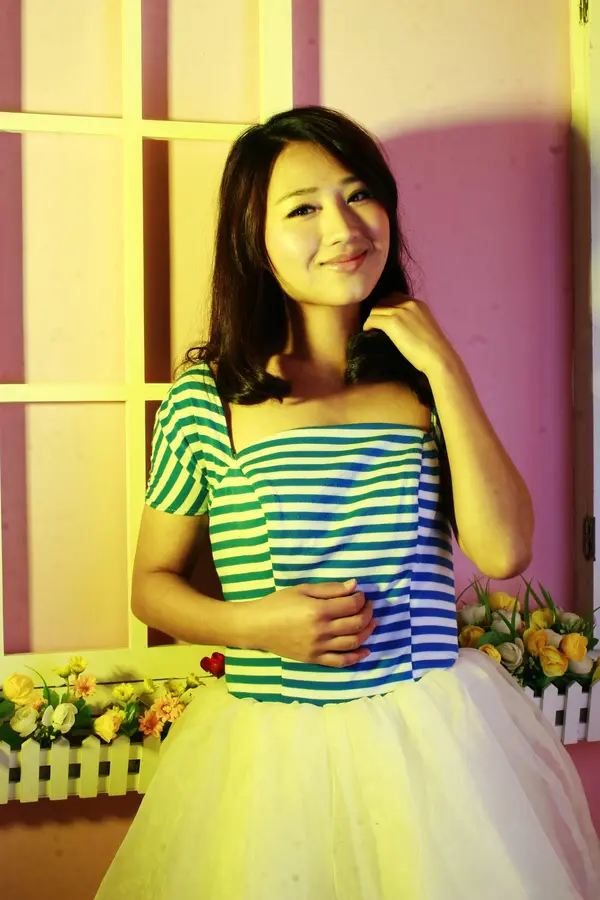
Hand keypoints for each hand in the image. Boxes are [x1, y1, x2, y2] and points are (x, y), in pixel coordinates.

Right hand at [252, 578, 376, 667]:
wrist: (257, 626)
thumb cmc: (278, 603)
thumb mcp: (303, 589)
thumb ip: (330, 589)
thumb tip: (354, 586)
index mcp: (318, 610)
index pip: (351, 606)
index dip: (361, 599)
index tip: (361, 594)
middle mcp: (321, 631)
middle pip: (355, 623)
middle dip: (367, 613)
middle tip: (369, 606)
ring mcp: (319, 648)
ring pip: (352, 642)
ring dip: (367, 632)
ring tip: (372, 623)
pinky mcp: (315, 659)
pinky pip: (341, 661)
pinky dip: (356, 656)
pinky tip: (365, 650)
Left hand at [363, 293, 457, 377]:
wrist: (438, 357)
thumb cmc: (433, 350)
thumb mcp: (424, 327)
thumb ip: (413, 320)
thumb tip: (400, 326)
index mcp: (418, 303)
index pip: (395, 296)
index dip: (386, 307)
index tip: (383, 318)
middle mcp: (409, 303)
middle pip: (383, 301)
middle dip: (378, 311)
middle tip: (375, 324)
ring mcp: (400, 311)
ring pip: (376, 309)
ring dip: (372, 319)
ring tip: (371, 328)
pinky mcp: (393, 322)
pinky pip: (372, 319)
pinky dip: (367, 325)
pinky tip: (368, 332)